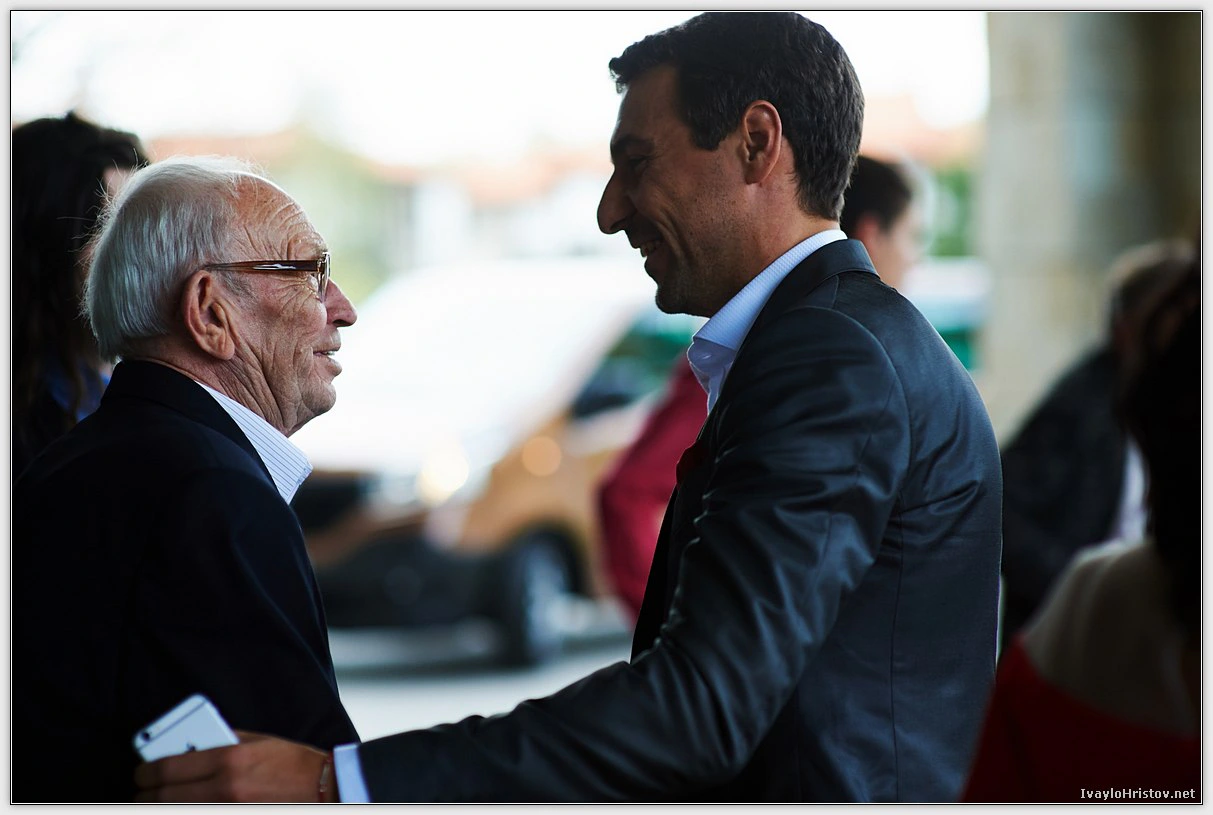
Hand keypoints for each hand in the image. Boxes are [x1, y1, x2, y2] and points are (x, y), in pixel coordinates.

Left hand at [134, 730, 335, 801]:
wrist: (323, 788)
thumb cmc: (292, 762)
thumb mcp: (257, 741)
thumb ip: (222, 741)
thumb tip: (189, 747)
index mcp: (228, 758)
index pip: (167, 767)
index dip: (145, 771)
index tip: (141, 771)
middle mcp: (223, 788)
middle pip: (164, 796)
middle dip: (146, 793)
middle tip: (141, 790)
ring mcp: (228, 809)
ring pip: (176, 811)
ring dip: (161, 805)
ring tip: (156, 801)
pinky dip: (185, 811)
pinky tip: (182, 805)